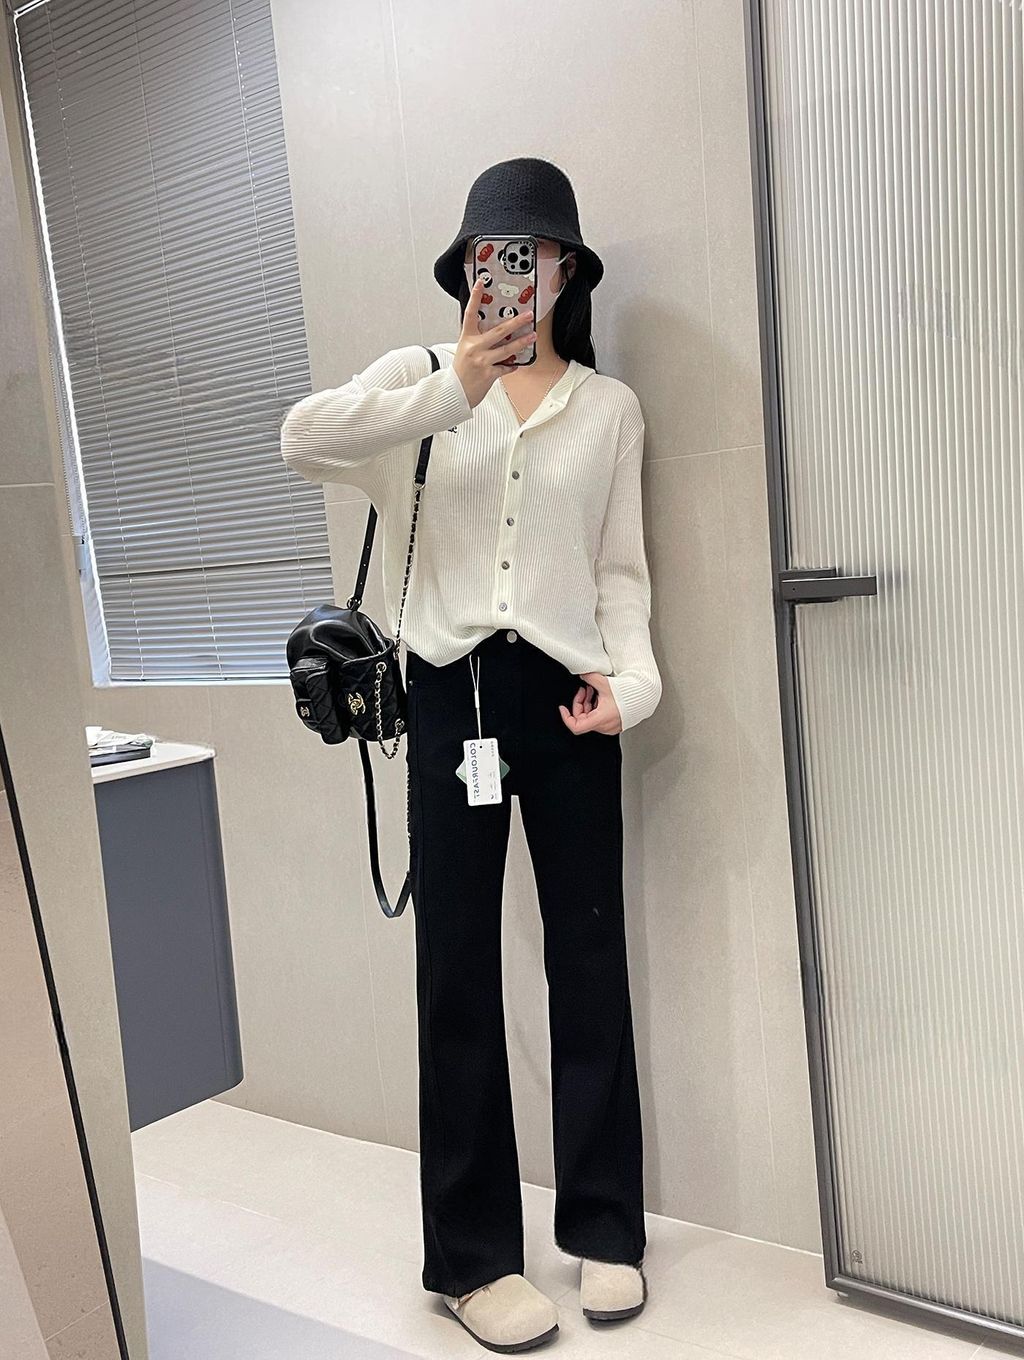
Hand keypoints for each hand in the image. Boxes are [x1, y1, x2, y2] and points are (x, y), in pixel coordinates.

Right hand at [453, 276, 536, 407]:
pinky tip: (518, 363)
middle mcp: (474, 347)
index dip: (475, 297)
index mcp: (466, 338)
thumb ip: (477, 340)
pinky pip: (506, 367)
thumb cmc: (460, 372)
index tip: (481, 283)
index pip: (470, 313)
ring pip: (507, 349)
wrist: (454, 392)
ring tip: (532, 336)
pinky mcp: (489, 374)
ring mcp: (482, 361)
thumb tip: (494, 332)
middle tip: (528, 315)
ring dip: (522, 342)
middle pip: (499, 330)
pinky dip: (512, 365)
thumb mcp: (463, 350)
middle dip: (516, 322)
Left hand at [558, 672, 622, 735]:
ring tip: (593, 690)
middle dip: (580, 703)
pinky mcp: (615, 725)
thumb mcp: (605, 683)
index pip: (575, 726)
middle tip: (584, 690)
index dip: (566, 717)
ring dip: (588, 704)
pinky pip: (600, 718)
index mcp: (599, 719)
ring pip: (591, 718)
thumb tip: (582, 674)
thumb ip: (590, 678)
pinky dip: (596, 708)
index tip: (563, 708)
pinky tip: (601, 696)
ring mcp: (610, 727)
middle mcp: (604, 726)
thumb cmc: (628, 694)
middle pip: (582, 719)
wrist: (645, 697)